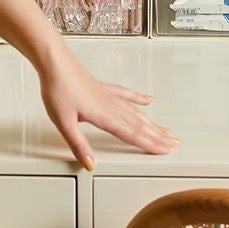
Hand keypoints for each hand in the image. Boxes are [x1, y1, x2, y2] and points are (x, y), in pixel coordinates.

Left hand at [39, 49, 177, 169]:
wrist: (55, 64)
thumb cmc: (58, 89)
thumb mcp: (63, 123)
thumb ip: (78, 145)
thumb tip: (90, 164)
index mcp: (103, 116)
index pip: (131, 134)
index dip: (149, 144)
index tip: (165, 150)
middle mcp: (111, 105)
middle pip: (139, 124)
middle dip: (157, 135)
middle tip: (173, 143)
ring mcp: (109, 95)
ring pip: (136, 111)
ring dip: (151, 122)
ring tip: (164, 129)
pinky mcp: (104, 87)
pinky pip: (127, 94)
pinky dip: (139, 98)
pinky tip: (147, 99)